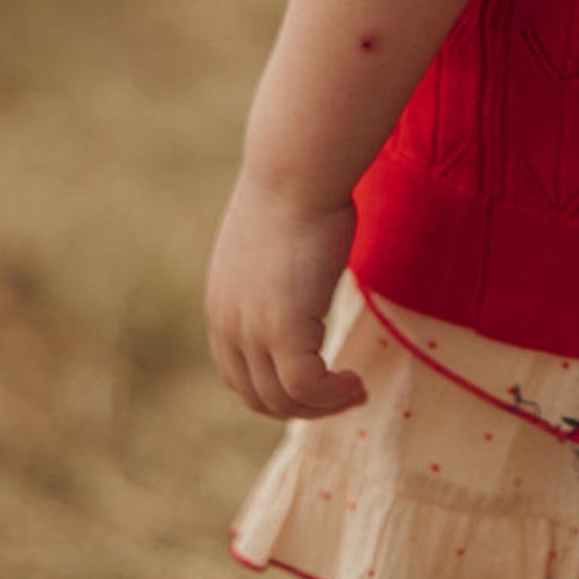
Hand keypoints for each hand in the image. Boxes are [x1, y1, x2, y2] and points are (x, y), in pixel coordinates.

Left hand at [205, 173, 368, 421]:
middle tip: (342, 395)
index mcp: (221, 306)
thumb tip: (303, 266)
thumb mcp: (273, 241)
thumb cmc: (296, 190)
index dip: (276, 390)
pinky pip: (307, 387)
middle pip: (257, 397)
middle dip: (301, 407)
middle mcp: (228, 325)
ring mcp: (251, 331)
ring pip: (283, 400)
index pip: (238, 376)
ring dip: (323, 406)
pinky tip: (357, 382)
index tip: (316, 382)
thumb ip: (277, 270)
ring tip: (356, 390)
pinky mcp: (282, 330)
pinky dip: (332, 395)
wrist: (295, 172)